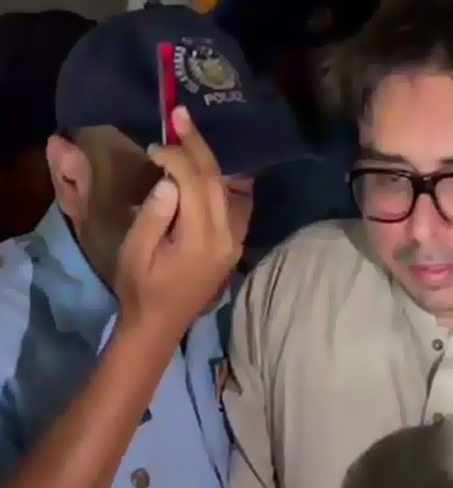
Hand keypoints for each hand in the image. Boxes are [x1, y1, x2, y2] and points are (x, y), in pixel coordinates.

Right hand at [115, 106, 240, 333]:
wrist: (160, 324)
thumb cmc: (141, 288)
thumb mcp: (136, 252)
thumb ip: (154, 215)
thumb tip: (170, 179)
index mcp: (201, 240)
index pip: (196, 185)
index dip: (177, 159)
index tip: (155, 147)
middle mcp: (226, 237)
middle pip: (217, 181)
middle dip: (198, 147)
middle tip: (181, 115)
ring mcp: (234, 240)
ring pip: (227, 189)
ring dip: (208, 159)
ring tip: (189, 131)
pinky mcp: (233, 243)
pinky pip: (231, 203)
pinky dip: (217, 179)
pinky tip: (204, 163)